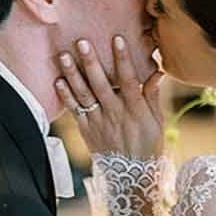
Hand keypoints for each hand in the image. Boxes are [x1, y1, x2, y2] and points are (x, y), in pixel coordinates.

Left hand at [53, 35, 165, 159]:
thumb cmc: (148, 146)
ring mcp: (99, 122)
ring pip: (84, 95)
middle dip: (91, 62)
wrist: (131, 177)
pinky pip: (75, 111)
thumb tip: (158, 72)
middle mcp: (115, 114)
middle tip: (82, 42)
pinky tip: (58, 81)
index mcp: (135, 110)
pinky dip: (66, 96)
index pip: (129, 80)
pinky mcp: (87, 130)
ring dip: (72, 74)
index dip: (123, 60)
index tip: (117, 39)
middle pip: (101, 85)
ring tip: (63, 56)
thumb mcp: (157, 122)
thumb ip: (153, 96)